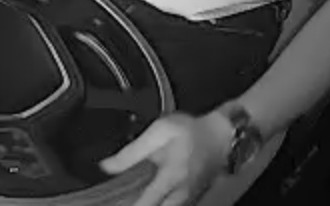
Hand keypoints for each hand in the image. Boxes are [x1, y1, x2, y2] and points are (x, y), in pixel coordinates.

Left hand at [100, 111, 233, 205]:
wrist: (221, 135)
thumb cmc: (192, 131)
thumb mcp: (159, 132)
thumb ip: (132, 151)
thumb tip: (107, 166)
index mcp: (170, 178)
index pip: (146, 203)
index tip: (111, 205)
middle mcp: (180, 193)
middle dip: (140, 204)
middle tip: (122, 198)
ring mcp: (188, 197)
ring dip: (149, 202)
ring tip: (131, 195)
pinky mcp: (191, 196)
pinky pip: (172, 204)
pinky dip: (160, 201)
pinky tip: (148, 192)